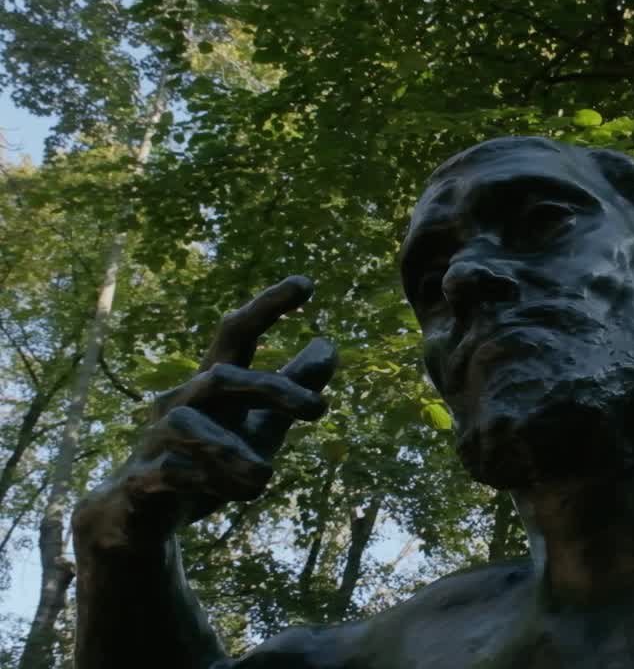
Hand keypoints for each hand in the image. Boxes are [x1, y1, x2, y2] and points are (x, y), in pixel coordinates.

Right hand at [73, 276, 337, 551]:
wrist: (138, 514)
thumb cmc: (207, 460)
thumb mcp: (259, 424)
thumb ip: (292, 387)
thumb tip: (329, 344)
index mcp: (213, 384)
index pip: (237, 334)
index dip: (268, 306)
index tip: (307, 283)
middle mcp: (181, 402)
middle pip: (221, 377)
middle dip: (272, 389)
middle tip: (320, 409)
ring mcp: (156, 439)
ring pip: (188, 425)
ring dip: (233, 449)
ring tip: (268, 476)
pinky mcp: (141, 480)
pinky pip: (169, 473)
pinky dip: (205, 481)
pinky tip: (236, 493)